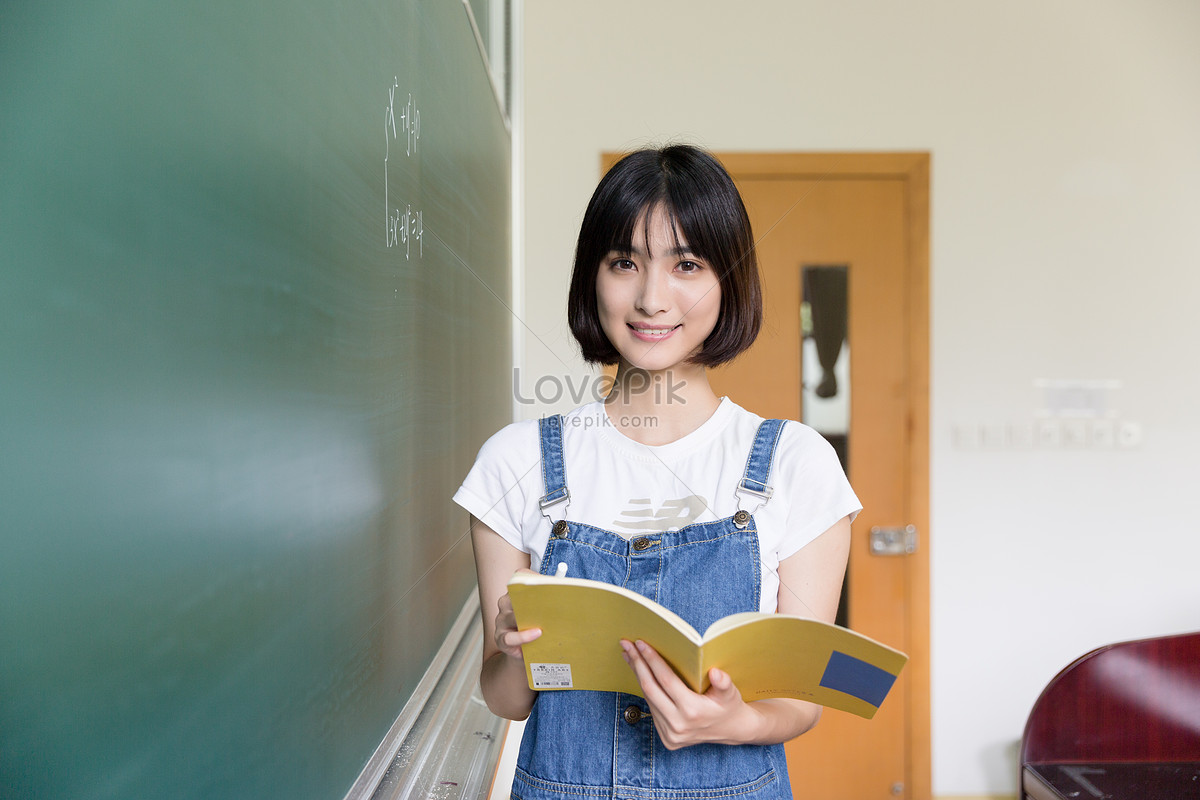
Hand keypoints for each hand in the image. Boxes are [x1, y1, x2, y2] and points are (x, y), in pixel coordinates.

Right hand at [493, 570, 541, 659]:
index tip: (547, 581)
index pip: (519, 578)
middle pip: (515, 597)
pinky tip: (537, 635)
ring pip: (511, 617)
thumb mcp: (544, 613)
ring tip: (544, 625)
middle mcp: (506, 604)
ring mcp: (501, 621)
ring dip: (529, 620)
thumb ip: (550, 601)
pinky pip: (510, 637)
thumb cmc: (537, 627)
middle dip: (532, 600)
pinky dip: (524, 637)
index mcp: (516, 593)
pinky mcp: (501, 638)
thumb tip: (566, 595)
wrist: (525, 651)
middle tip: (548, 602)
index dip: (532, 578)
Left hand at [620, 639, 752, 748]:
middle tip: (627, 645)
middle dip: (637, 664)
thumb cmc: (728, 705)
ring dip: (638, 675)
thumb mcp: (731, 693)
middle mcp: (678, 725)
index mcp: (693, 711)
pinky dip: (646, 689)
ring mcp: (670, 734)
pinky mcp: (666, 738)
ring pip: (648, 698)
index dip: (652, 660)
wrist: (731, 730)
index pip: (666, 681)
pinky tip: (641, 673)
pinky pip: (652, 708)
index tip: (641, 643)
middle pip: (650, 688)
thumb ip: (724, 683)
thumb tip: (715, 673)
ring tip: (631, 655)